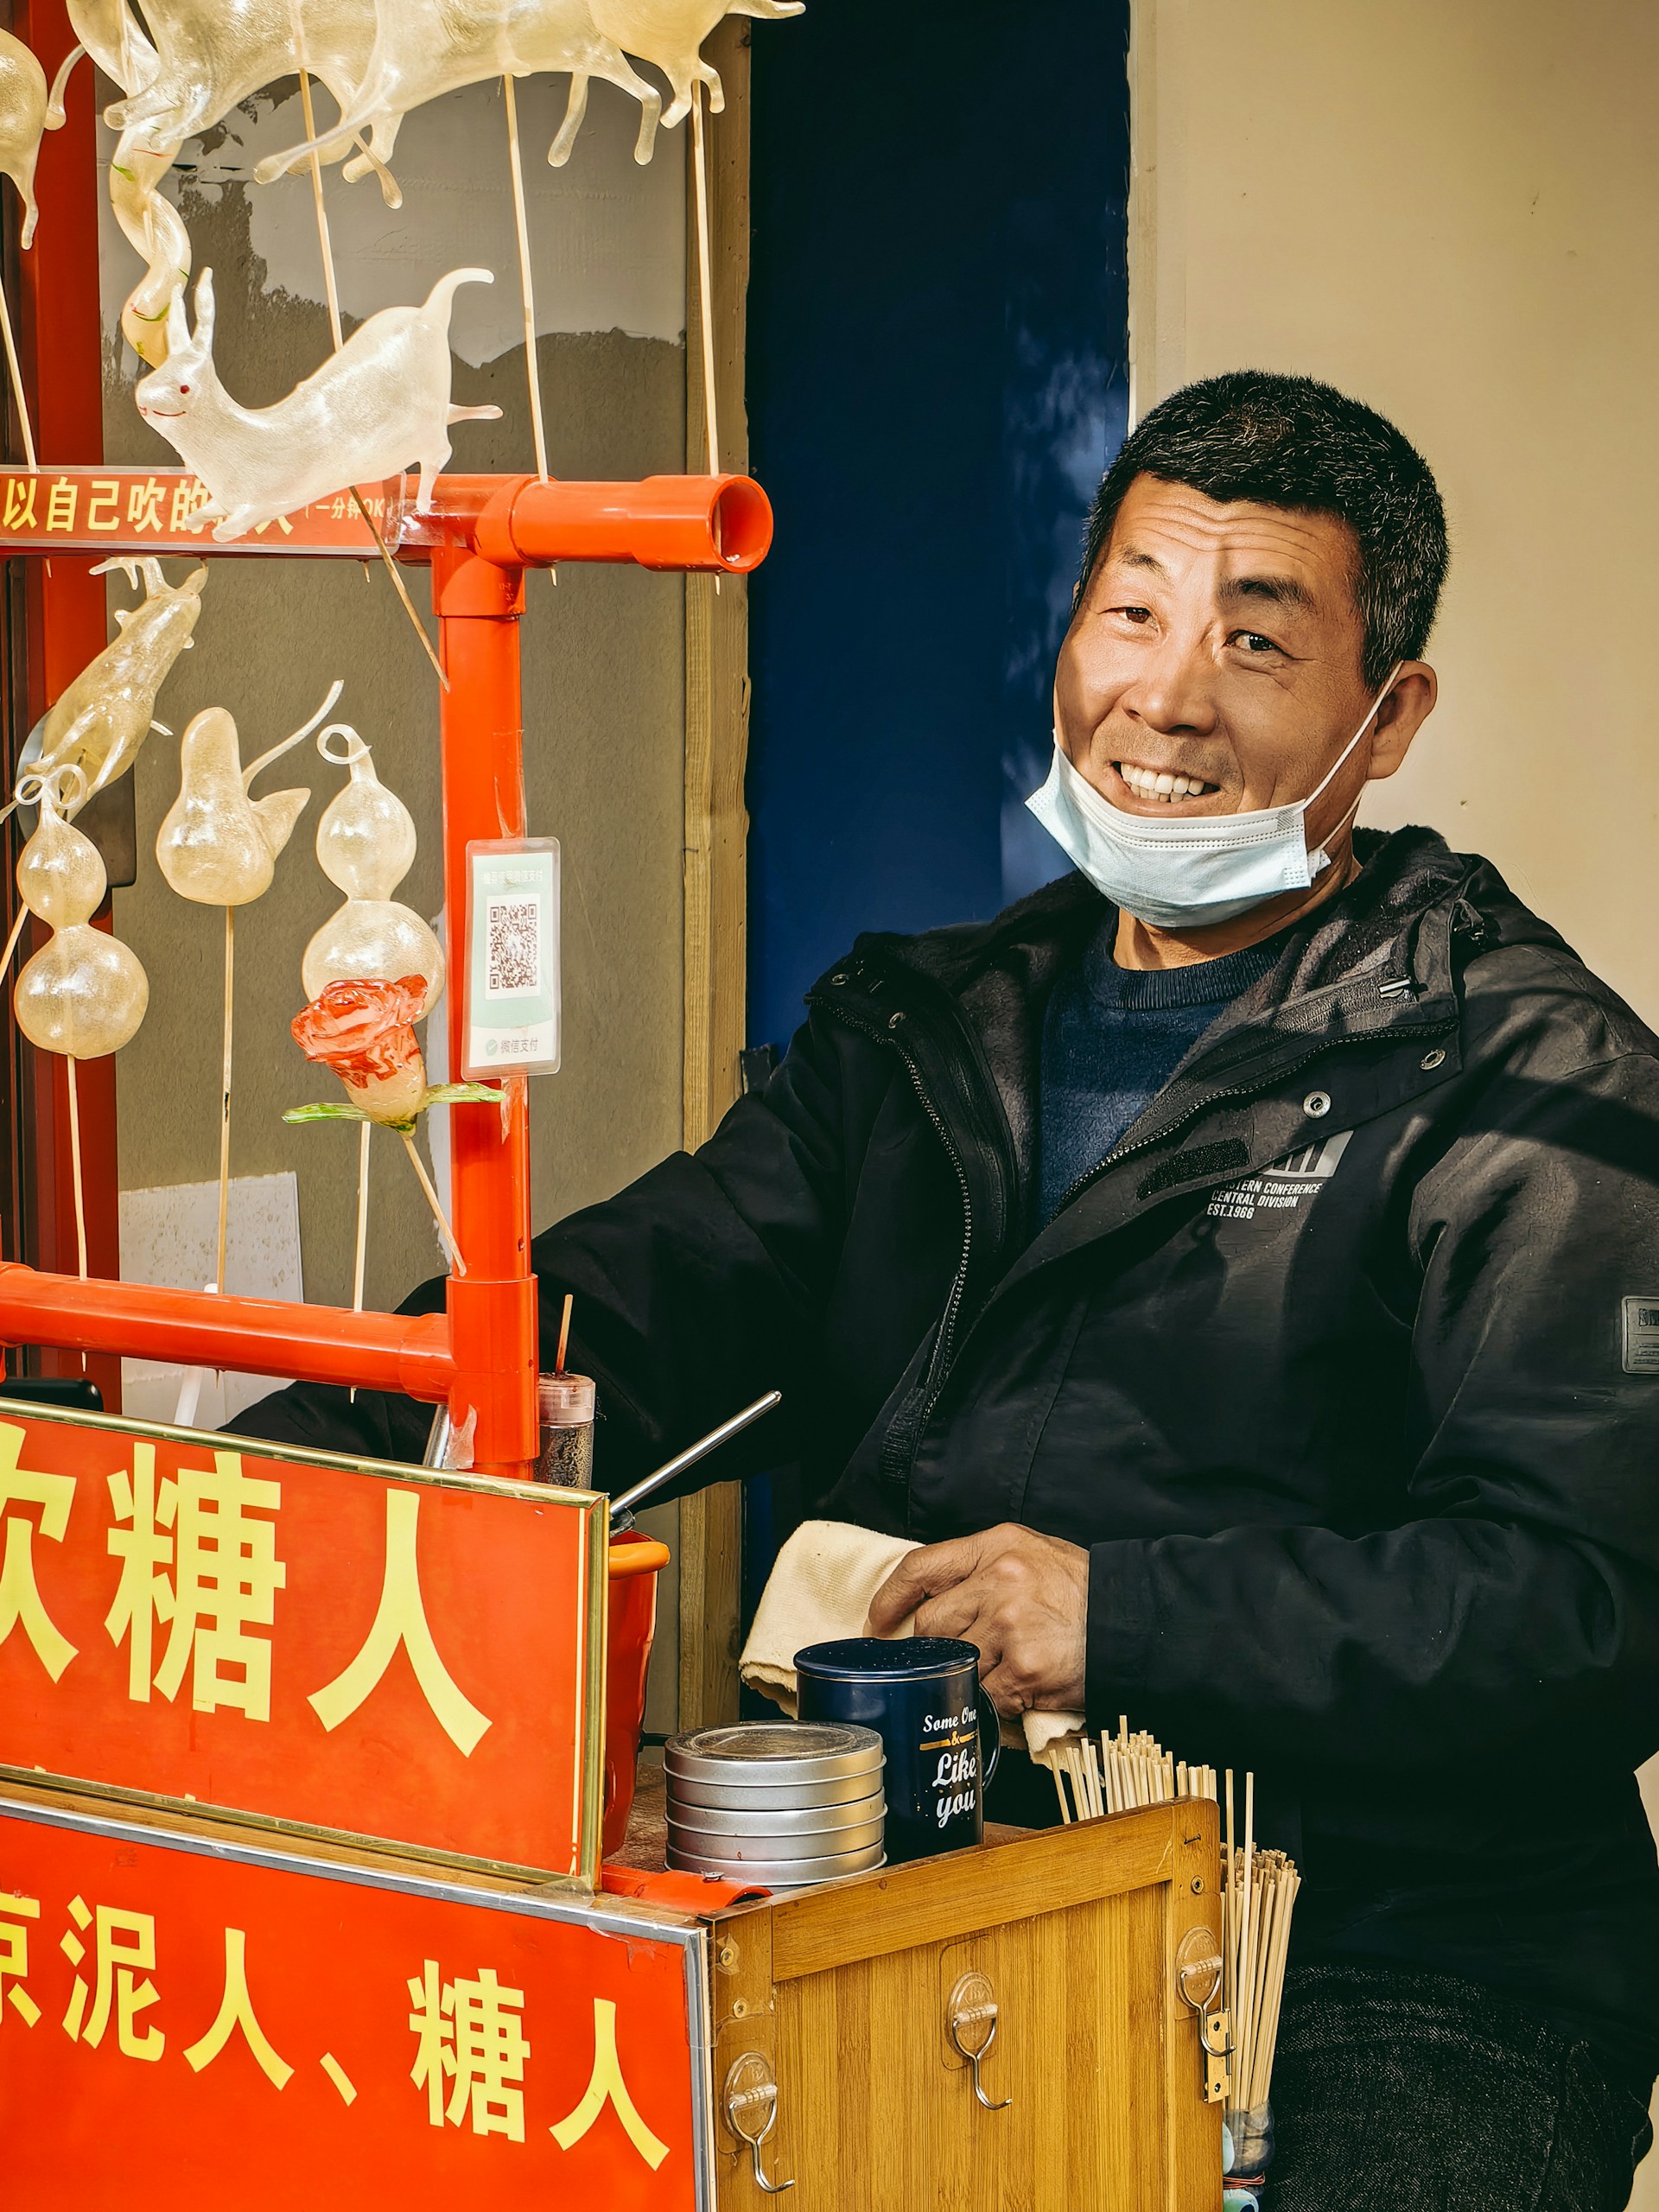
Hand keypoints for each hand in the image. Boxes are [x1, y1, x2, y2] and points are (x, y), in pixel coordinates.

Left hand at [867, 1524, 1088, 1715]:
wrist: (1135, 1623)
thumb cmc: (1082, 1591)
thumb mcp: (1031, 1554)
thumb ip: (982, 1569)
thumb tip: (931, 1599)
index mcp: (996, 1547)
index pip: (920, 1567)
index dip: (889, 1598)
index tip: (876, 1622)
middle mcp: (999, 1581)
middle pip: (930, 1625)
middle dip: (937, 1647)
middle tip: (962, 1654)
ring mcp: (1009, 1627)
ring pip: (955, 1664)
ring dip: (972, 1675)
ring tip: (1005, 1668)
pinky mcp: (1023, 1669)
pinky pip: (984, 1695)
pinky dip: (995, 1700)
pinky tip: (1019, 1689)